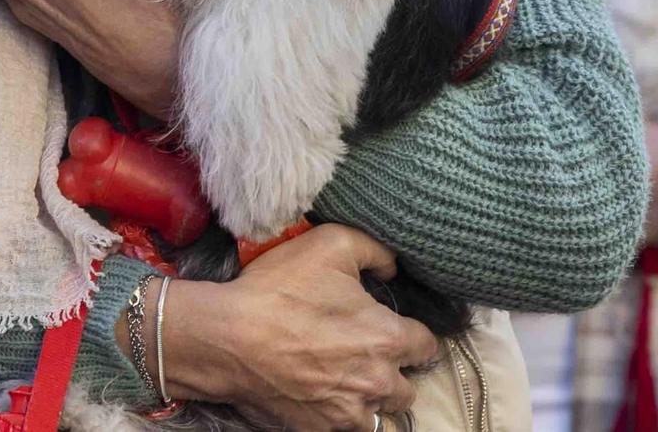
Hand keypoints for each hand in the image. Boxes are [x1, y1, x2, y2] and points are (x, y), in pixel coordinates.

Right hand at [146, 223, 435, 430]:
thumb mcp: (331, 243)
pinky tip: (322, 393)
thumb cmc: (281, 289)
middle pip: (408, 387)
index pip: (427, 346)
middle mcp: (378, 382)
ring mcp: (350, 412)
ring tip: (346, 379)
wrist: (230, 338)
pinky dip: (340, 413)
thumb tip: (392, 268)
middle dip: (393, 371)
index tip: (395, 329)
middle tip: (365, 354)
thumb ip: (375, 250)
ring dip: (369, 398)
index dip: (412, 334)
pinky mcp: (322, 429)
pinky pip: (347, 427)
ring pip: (380, 413)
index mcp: (388, 338)